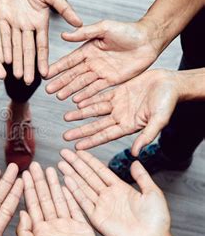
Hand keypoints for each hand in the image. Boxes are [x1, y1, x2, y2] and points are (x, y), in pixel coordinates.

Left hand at [0, 0, 81, 83]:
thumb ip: (63, 8)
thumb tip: (80, 23)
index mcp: (39, 21)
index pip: (42, 45)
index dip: (43, 59)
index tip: (45, 74)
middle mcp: (26, 26)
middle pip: (27, 50)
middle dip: (28, 65)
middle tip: (27, 82)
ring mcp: (13, 23)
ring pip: (14, 46)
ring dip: (15, 60)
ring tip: (16, 76)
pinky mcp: (0, 17)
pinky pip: (1, 34)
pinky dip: (2, 46)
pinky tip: (3, 59)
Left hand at [18, 163, 101, 235]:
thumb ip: (23, 231)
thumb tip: (21, 212)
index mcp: (38, 230)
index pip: (32, 204)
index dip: (28, 188)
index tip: (24, 173)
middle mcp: (51, 225)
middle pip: (44, 198)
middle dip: (39, 181)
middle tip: (35, 164)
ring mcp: (66, 225)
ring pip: (58, 199)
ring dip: (54, 183)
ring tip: (50, 167)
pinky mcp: (81, 226)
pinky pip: (75, 206)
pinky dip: (71, 194)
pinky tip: (66, 182)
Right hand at [46, 19, 161, 102]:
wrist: (149, 40)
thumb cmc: (128, 30)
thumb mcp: (104, 28)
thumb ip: (84, 33)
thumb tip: (64, 36)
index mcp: (88, 49)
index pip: (69, 60)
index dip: (57, 67)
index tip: (45, 73)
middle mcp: (92, 62)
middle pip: (73, 74)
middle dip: (60, 82)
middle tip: (48, 90)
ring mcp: (102, 72)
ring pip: (82, 83)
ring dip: (70, 90)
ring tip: (59, 97)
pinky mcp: (112, 80)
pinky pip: (96, 89)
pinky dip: (86, 95)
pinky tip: (77, 101)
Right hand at [59, 149, 169, 235]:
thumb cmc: (156, 220)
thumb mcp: (152, 193)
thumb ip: (142, 177)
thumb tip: (135, 162)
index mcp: (120, 188)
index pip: (100, 170)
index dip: (89, 160)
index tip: (78, 150)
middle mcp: (108, 196)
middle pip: (88, 176)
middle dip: (75, 164)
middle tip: (64, 153)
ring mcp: (101, 206)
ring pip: (82, 186)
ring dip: (71, 175)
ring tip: (60, 164)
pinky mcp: (96, 218)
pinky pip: (83, 202)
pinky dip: (74, 191)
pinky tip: (66, 180)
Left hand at [63, 69, 178, 154]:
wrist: (171, 83)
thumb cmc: (168, 102)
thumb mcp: (159, 120)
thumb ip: (147, 135)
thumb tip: (136, 153)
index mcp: (129, 126)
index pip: (105, 136)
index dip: (91, 141)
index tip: (77, 147)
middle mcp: (121, 117)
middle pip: (96, 126)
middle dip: (81, 131)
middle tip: (65, 137)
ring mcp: (118, 105)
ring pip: (94, 111)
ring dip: (81, 114)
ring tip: (66, 118)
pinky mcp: (118, 92)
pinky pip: (100, 96)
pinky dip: (88, 99)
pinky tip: (76, 102)